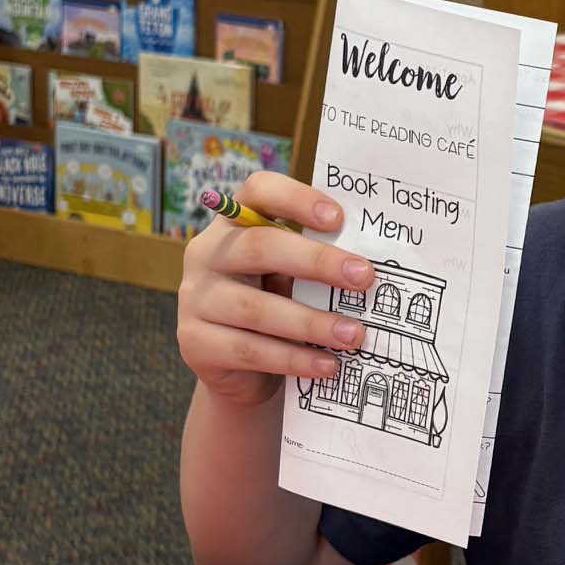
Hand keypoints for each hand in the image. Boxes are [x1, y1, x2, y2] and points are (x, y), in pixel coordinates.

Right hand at [176, 172, 374, 409]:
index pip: (257, 191)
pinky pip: (251, 350)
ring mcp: (195, 298)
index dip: (296, 199)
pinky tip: (328, 365)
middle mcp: (207, 254)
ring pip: (256, 308)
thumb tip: (368, 265)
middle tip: (364, 277)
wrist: (240, 372)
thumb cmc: (276, 309)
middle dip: (317, 261)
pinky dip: (295, 359)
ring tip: (354, 334)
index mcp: (234, 224)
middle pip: (260, 247)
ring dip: (312, 322)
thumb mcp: (291, 278)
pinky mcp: (195, 342)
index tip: (338, 219)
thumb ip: (315, 264)